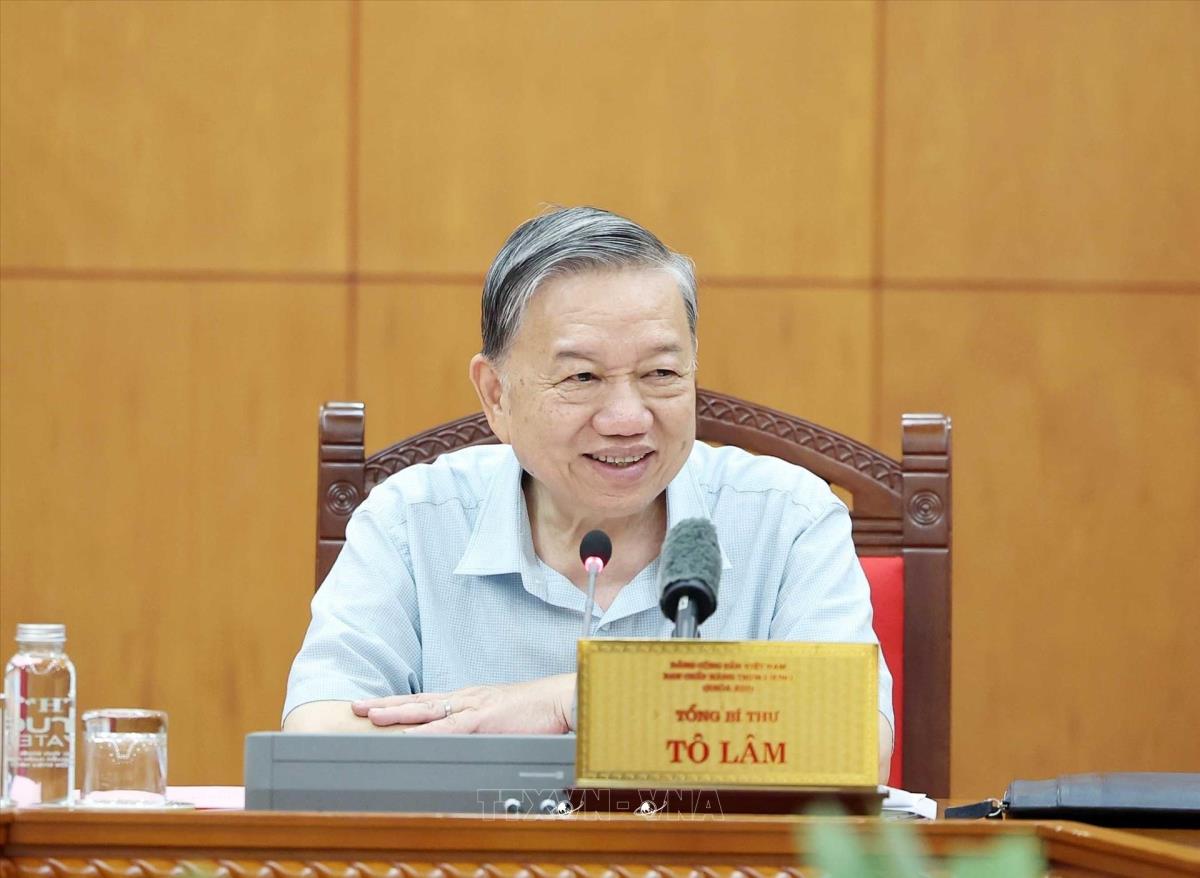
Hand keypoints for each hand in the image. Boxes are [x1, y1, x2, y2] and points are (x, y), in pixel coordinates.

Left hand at [351, 673, 575, 734]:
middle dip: (386, 704)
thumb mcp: (503, 718)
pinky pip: (449, 727)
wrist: (561, 700)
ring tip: (371, 716)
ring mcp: (473, 707)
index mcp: (470, 699)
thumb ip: (483, 727)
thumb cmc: (538, 712)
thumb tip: (469, 741)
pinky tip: (409, 736)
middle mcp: (466, 699)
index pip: (427, 700)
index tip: (375, 705)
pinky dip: (427, 732)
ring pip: (427, 710)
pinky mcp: (484, 720)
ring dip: (397, 713)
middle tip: (357, 706)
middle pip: (418, 701)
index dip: (400, 704)